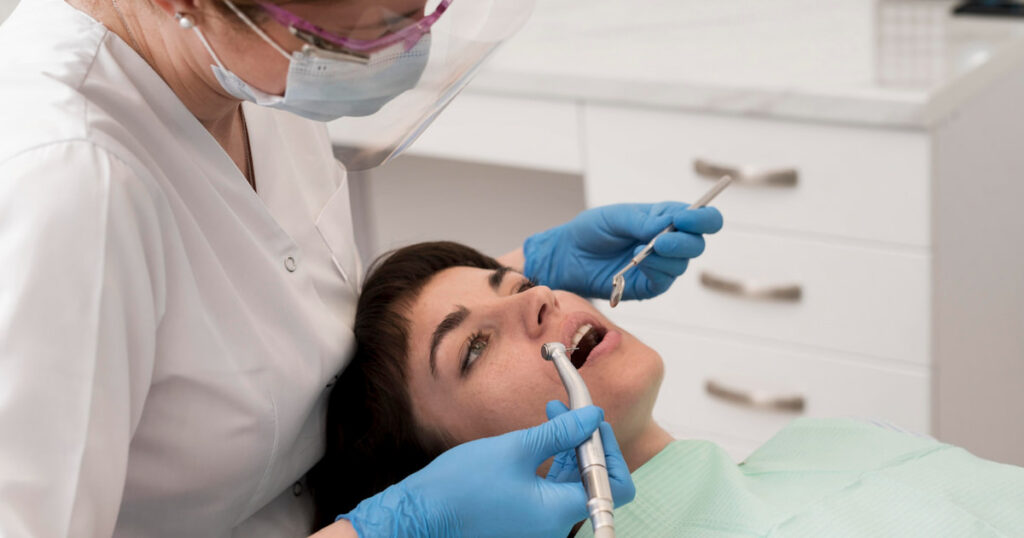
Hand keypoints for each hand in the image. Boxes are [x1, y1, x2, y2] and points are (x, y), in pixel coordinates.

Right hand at [341, 405, 634, 537]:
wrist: (420, 515)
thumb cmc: (463, 486)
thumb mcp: (517, 448)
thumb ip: (561, 432)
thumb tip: (592, 418)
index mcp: (560, 512)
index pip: (614, 486)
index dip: (610, 451)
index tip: (594, 423)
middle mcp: (555, 527)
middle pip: (592, 484)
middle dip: (585, 443)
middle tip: (572, 411)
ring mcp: (538, 527)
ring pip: (570, 487)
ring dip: (567, 450)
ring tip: (553, 414)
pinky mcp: (523, 522)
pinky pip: (550, 495)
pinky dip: (550, 466)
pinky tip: (538, 438)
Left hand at [523, 202, 722, 300]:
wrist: (568, 256)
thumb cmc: (591, 231)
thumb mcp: (614, 217)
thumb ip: (642, 220)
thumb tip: (669, 224)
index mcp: (665, 218)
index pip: (700, 218)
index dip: (701, 218)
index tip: (686, 218)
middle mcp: (668, 242)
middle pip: (697, 243)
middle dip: (685, 241)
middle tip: (662, 241)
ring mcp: (660, 265)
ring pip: (682, 264)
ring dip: (666, 257)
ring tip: (641, 251)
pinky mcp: (650, 285)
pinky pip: (664, 281)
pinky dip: (654, 271)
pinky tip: (638, 264)